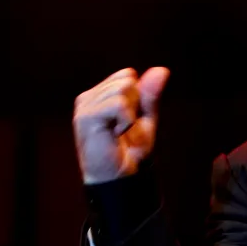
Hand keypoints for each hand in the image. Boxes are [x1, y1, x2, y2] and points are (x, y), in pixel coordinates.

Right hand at [73, 67, 169, 183]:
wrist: (119, 175)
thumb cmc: (129, 149)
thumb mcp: (146, 118)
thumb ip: (151, 95)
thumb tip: (162, 70)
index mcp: (100, 94)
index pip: (128, 75)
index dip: (139, 97)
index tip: (131, 120)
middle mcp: (89, 96)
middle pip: (127, 79)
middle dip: (136, 105)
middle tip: (125, 128)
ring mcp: (85, 105)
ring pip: (124, 89)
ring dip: (130, 115)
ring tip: (119, 132)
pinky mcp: (85, 115)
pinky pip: (119, 104)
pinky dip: (126, 120)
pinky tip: (115, 134)